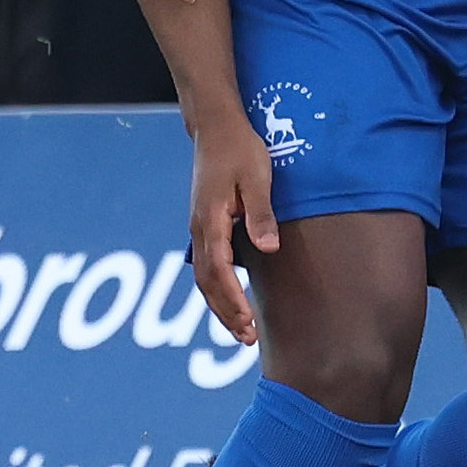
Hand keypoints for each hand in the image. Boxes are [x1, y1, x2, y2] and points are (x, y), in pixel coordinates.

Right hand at [186, 111, 277, 346]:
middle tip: (246, 339)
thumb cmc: (240, 150)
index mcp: (211, 220)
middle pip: (207, 282)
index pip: (219, 270)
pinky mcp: (203, 224)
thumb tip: (268, 248)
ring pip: (203, 277)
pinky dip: (216, 289)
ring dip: (219, 305)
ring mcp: (198, 227)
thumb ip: (261, 215)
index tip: (248, 323)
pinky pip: (206, 265)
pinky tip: (231, 299)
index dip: (233, 300)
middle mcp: (199, 228)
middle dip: (225, 313)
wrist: (215, 127)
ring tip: (240, 330)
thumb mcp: (258, 178)